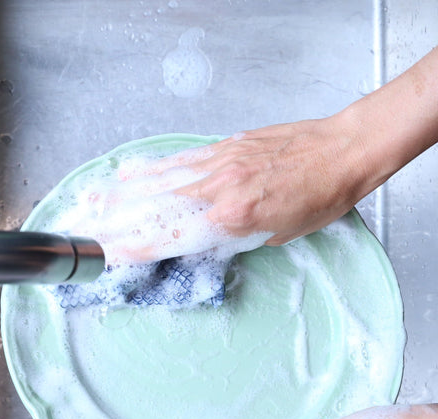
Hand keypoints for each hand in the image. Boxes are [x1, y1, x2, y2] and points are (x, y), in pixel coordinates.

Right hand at [126, 114, 387, 247]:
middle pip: (160, 207)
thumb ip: (237, 236)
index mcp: (235, 216)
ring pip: (165, 180)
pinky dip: (157, 168)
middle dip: (123, 220)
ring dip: (129, 192)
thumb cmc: (322, 197)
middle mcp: (222, 188)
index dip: (140, 247)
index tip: (115, 254)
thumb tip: (207, 241)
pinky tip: (136, 173)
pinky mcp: (228, 145)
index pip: (175, 236)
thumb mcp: (279, 233)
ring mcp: (222, 163)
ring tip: (100, 199)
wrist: (343, 152)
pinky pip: (183, 160)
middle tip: (94, 229)